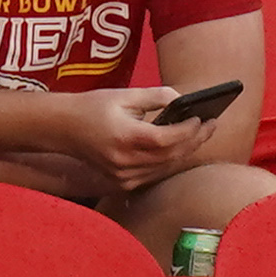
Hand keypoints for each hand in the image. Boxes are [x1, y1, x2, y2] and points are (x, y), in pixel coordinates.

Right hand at [55, 87, 207, 192]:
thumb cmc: (93, 107)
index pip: (166, 139)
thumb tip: (181, 99)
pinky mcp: (122, 182)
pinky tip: (181, 147)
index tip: (202, 117)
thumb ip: (155, 96)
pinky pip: (154, 174)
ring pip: (165, 167)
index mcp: (125, 137)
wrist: (64, 128)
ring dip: (185, 151)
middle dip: (194, 140)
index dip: (188, 130)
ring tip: (201, 134)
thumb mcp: (124, 95)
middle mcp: (125, 161)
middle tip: (211, 124)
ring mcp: (123, 176)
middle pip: (170, 155)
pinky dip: (169, 161)